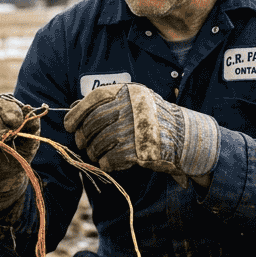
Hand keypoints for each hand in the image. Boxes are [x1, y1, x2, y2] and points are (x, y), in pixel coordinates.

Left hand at [63, 83, 218, 185]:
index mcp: (131, 92)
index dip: (77, 113)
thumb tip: (72, 107)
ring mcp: (137, 129)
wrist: (187, 140)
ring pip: (99, 143)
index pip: (95, 99)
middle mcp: (133, 108)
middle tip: (82, 144)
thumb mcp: (135, 104)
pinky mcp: (140, 150)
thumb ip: (107, 104)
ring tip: (96, 155)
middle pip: (93, 123)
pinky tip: (109, 163)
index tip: (68, 125)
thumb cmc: (155, 122)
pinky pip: (110, 159)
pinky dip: (105, 163)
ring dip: (93, 152)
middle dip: (83, 137)